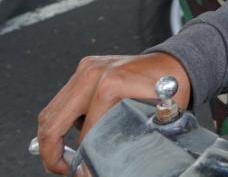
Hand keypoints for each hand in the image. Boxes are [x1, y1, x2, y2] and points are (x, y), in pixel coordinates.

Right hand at [36, 53, 190, 174]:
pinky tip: (71, 135)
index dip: (82, 160)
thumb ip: (127, 138)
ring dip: (51, 139)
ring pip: (50, 112)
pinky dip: (60, 122)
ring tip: (63, 158)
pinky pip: (60, 101)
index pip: (84, 133)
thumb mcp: (155, 117)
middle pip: (53, 121)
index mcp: (111, 84)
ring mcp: (86, 68)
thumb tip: (102, 165)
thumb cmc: (172, 87)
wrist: (177, 62)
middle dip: (51, 153)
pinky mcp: (84, 69)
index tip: (83, 173)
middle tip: (62, 169)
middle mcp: (93, 73)